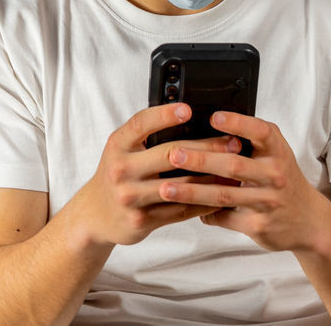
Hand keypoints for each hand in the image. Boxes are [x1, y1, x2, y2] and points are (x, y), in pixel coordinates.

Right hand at [73, 103, 243, 247]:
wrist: (95, 214)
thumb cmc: (118, 174)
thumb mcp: (122, 149)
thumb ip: (147, 136)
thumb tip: (190, 119)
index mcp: (117, 145)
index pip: (141, 124)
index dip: (164, 115)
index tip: (188, 109)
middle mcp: (121, 169)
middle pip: (170, 154)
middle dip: (206, 147)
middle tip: (232, 143)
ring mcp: (130, 196)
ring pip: (180, 186)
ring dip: (212, 178)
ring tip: (235, 170)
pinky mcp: (142, 220)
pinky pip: (180, 211)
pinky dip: (204, 203)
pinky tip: (221, 195)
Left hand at [156, 110, 330, 252]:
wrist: (309, 221)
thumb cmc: (282, 179)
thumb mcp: (275, 154)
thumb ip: (250, 140)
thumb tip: (206, 125)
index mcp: (277, 151)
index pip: (260, 132)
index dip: (238, 123)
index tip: (213, 117)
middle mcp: (275, 174)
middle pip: (234, 165)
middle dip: (201, 160)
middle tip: (173, 154)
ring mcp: (267, 202)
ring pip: (224, 195)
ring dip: (192, 192)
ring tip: (166, 188)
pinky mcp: (259, 225)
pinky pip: (225, 218)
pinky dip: (203, 213)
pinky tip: (183, 209)